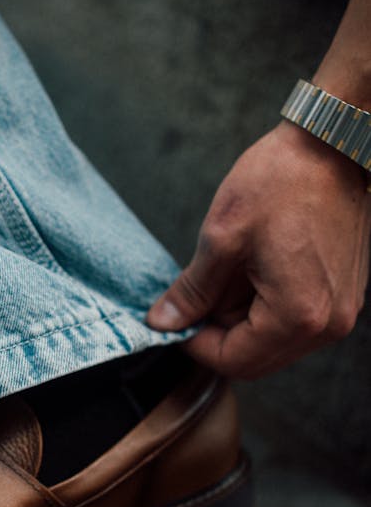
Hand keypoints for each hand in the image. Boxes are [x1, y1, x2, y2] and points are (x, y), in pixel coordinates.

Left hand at [147, 121, 370, 377]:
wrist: (333, 144)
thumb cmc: (282, 180)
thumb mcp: (222, 236)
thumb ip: (192, 290)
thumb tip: (163, 322)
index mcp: (297, 314)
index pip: (234, 362)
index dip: (195, 346)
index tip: (174, 322)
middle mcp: (327, 324)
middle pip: (256, 360)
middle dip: (218, 335)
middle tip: (195, 297)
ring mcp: (340, 311)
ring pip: (274, 343)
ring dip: (240, 320)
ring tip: (228, 272)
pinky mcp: (342, 295)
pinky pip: (294, 321)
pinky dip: (265, 307)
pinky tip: (253, 269)